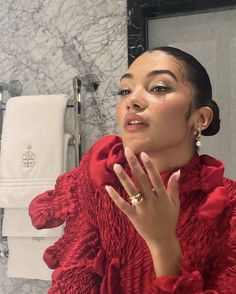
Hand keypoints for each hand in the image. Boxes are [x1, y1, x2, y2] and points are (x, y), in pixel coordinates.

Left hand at [105, 147, 181, 275]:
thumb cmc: (169, 220)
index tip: (143, 154)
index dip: (149, 165)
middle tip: (127, 151)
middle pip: (141, 179)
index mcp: (162, 196)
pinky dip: (115, 197)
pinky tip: (108, 187)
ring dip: (123, 177)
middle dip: (134, 164)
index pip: (155, 177)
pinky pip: (123, 205)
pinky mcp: (133, 216)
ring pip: (131, 190)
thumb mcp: (175, 203)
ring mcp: (141, 208)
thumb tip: (177, 172)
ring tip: (115, 166)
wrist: (162, 240)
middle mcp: (152, 200)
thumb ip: (174, 187)